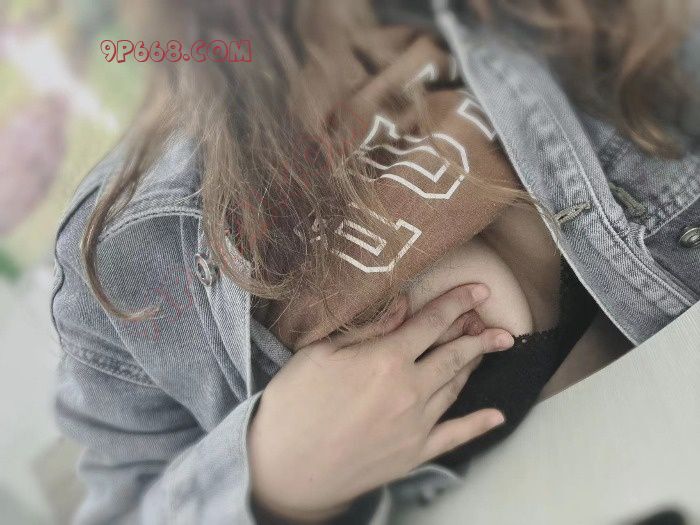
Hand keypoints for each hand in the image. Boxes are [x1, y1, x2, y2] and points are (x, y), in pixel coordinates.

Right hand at [248, 284, 512, 521]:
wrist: (283, 469)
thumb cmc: (294, 403)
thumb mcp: (320, 352)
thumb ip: (367, 328)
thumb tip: (403, 304)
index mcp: (386, 359)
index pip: (432, 322)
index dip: (458, 302)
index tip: (480, 290)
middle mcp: (410, 390)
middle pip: (454, 354)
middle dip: (480, 336)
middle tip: (499, 326)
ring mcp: (416, 425)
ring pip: (456, 387)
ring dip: (474, 365)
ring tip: (488, 350)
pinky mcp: (414, 453)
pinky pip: (455, 436)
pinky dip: (478, 424)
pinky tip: (497, 415)